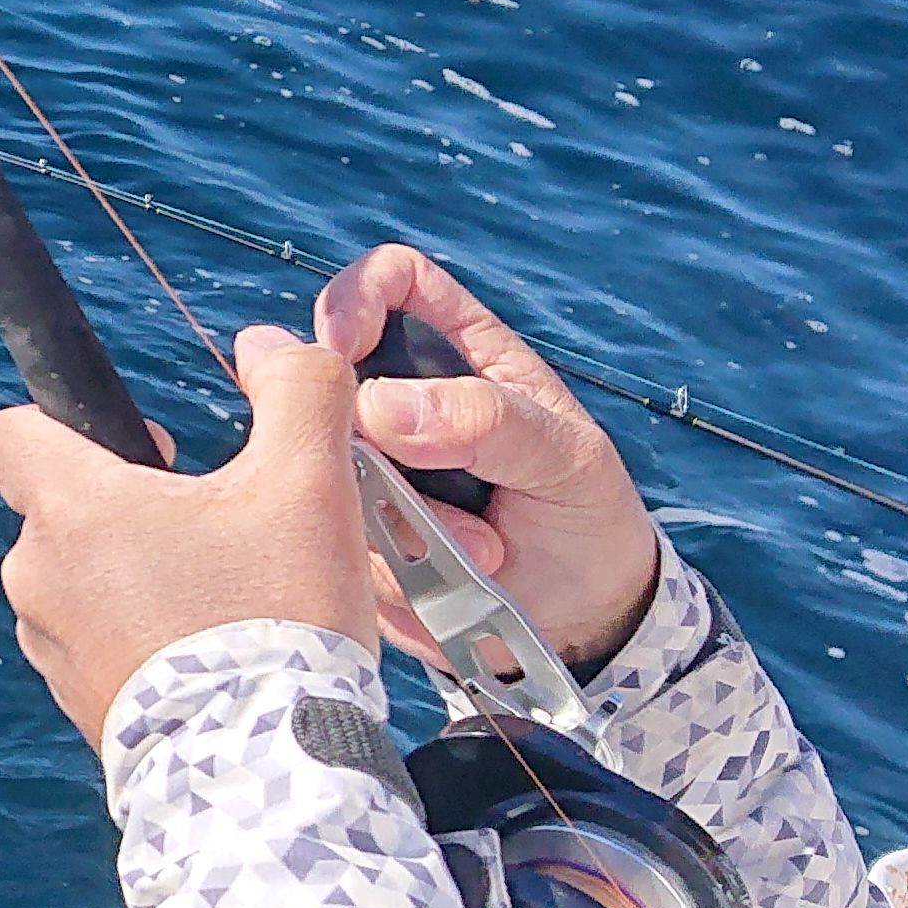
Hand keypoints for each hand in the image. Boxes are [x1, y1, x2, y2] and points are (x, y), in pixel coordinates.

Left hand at [0, 326, 381, 746]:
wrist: (265, 769)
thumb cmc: (278, 616)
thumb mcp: (310, 480)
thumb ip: (297, 389)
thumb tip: (274, 347)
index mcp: (70, 509)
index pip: (7, 432)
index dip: (63, 419)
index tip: (144, 446)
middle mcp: (36, 575)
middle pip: (60, 509)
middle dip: (131, 508)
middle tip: (215, 531)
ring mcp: (48, 645)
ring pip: (80, 580)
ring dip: (137, 577)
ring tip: (222, 602)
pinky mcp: (73, 703)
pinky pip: (95, 644)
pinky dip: (140, 639)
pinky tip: (210, 655)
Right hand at [316, 245, 664, 675]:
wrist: (583, 625)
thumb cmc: (586, 519)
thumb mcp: (566, 459)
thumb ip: (486, 421)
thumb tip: (377, 406)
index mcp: (462, 354)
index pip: (392, 282)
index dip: (355, 297)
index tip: (339, 346)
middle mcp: (402, 406)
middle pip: (327, 374)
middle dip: (345, 427)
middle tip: (391, 478)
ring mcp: (371, 472)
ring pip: (321, 464)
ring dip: (390, 515)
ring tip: (472, 549)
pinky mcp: (354, 536)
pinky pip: (331, 536)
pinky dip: (387, 565)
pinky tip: (442, 579)